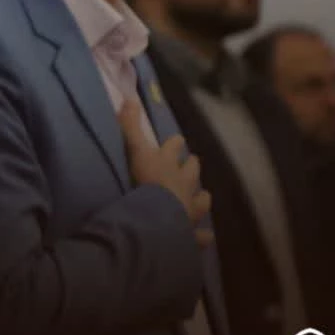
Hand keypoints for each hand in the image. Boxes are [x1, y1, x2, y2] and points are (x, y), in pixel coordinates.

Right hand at [118, 103, 212, 247]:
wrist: (158, 217)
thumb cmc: (146, 181)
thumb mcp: (136, 151)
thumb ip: (130, 127)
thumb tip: (130, 98)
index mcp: (170, 162)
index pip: (175, 146)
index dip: (174, 143)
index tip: (175, 141)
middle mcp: (185, 182)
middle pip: (192, 169)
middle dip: (191, 166)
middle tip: (188, 166)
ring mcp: (191, 207)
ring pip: (202, 198)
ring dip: (201, 196)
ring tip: (200, 197)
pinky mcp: (191, 231)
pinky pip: (200, 234)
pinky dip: (202, 235)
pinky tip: (204, 236)